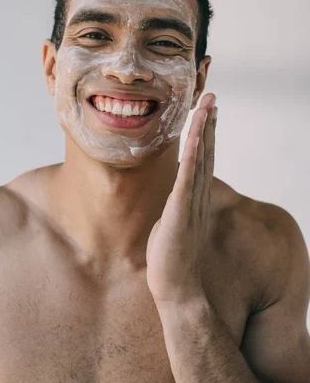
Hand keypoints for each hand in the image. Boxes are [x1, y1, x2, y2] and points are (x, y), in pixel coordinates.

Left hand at [146, 93, 217, 303]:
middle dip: (209, 122)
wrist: (175, 286)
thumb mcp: (172, 221)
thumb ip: (176, 203)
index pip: (203, 158)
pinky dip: (193, 157)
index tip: (208, 110)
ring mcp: (191, 203)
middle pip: (207, 152)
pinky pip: (187, 180)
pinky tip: (195, 137)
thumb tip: (173, 192)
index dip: (206, 132)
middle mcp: (197, 196)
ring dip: (204, 131)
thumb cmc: (170, 256)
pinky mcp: (180, 213)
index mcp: (193, 196)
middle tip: (212, 96)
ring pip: (200, 160)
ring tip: (207, 106)